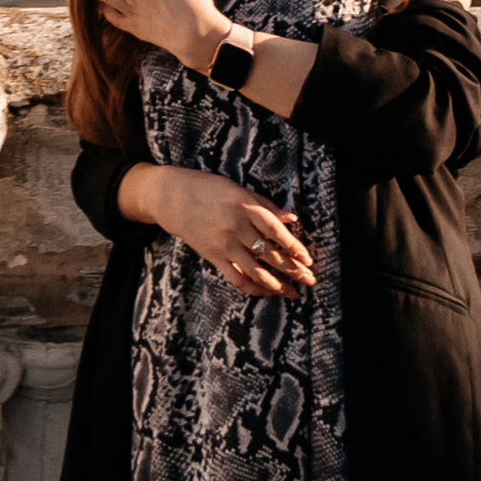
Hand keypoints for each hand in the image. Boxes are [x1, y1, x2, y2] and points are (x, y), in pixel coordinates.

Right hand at [148, 167, 315, 298]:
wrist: (171, 197)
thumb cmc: (206, 188)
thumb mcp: (237, 189)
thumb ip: (264, 205)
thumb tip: (290, 219)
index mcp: (245, 206)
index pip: (276, 231)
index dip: (294, 247)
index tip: (308, 259)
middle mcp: (236, 227)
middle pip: (270, 254)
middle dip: (293, 270)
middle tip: (309, 280)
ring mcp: (224, 244)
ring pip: (256, 271)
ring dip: (277, 285)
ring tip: (292, 292)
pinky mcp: (213, 256)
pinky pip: (237, 278)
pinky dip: (253, 288)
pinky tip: (266, 292)